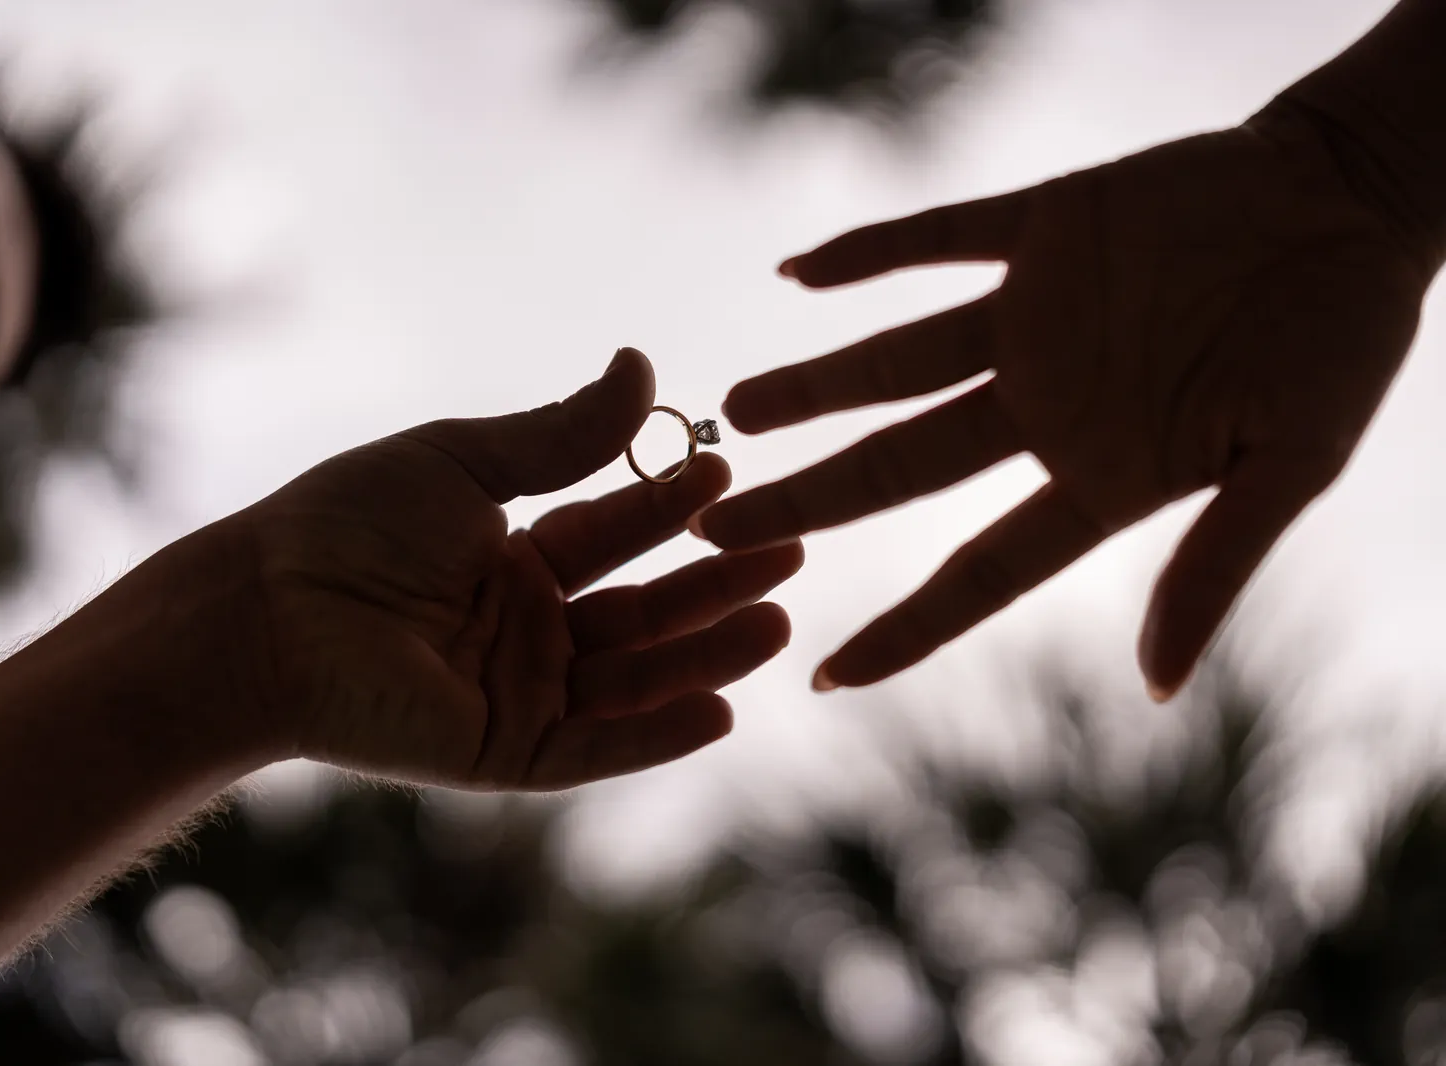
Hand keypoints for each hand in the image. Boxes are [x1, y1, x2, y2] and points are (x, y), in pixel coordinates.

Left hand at [236, 348, 799, 789]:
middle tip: (789, 550)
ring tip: (776, 620)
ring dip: (706, 653)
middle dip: (713, 583)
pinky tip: (721, 708)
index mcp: (513, 561)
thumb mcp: (465, 464)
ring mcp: (520, 693)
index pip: (616, 536)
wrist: (263, 608)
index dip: (671, 511)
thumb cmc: (346, 526)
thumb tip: (644, 367)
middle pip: (642, 608)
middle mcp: (525, 630)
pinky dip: (657, 734)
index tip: (729, 477)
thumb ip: (561, 434)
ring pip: (633, 676)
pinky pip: (595, 747)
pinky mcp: (504, 752)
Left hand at [698, 109, 1434, 698]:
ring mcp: (1037, 317)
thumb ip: (1215, 566)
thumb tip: (1161, 689)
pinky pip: (939, 236)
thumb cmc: (1344, 342)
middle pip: (900, 469)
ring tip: (734, 412)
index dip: (905, 627)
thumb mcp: (1291, 466)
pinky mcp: (1044, 225)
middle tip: (713, 531)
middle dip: (809, 501)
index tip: (823, 677)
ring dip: (815, 384)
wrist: (1360, 202)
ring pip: (896, 362)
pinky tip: (797, 272)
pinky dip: (871, 251)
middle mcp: (1045, 406)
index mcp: (1101, 475)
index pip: (982, 571)